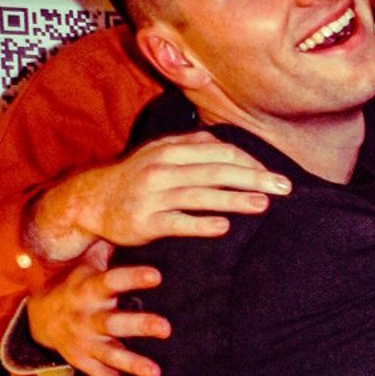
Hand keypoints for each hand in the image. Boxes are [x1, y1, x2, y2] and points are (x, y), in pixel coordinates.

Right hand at [25, 241, 170, 375]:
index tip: (157, 275)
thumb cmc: (74, 286)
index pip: (111, 281)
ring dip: (133, 363)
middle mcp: (86, 317)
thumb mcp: (84, 266)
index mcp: (88, 290)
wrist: (38, 319)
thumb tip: (124, 220)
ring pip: (111, 353)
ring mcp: (85, 342)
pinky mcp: (85, 362)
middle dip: (139, 325)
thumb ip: (104, 249)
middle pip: (114, 321)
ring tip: (156, 372)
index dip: (132, 278)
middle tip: (166, 328)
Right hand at [28, 133, 288, 263]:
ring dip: (234, 199)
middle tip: (284, 187)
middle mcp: (163, 168)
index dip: (250, 161)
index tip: (274, 173)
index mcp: (171, 149)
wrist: (90, 200)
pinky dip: (201, 223)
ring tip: (263, 204)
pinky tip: (224, 227)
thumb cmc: (135, 178)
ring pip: (200, 195)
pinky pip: (177, 222)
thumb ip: (193, 148)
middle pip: (217, 170)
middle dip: (254, 177)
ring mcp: (153, 195)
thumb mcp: (160, 154)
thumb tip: (232, 148)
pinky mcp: (145, 221)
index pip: (219, 151)